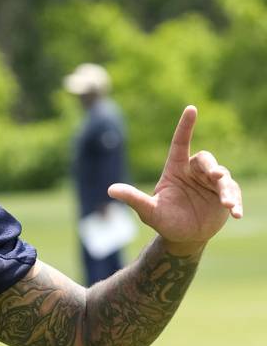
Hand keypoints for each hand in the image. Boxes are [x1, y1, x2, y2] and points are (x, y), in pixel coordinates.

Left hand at [108, 106, 242, 252]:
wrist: (183, 237)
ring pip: (223, 177)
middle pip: (206, 160)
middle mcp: (194, 172)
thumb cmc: (164, 220)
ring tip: (226, 204)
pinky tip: (236, 213)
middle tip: (217, 177)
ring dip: (226, 189)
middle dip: (213, 168)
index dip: (185, 127)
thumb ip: (134, 198)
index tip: (191, 109)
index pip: (180, 143)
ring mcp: (211, 184)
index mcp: (175, 170)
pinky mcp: (225, 195)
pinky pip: (233, 193)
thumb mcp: (149, 210)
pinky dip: (236, 202)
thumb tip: (110, 189)